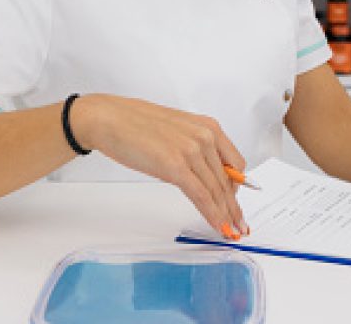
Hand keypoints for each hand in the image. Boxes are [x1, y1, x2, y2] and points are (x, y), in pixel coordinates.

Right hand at [71, 94, 247, 239]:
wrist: (110, 119)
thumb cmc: (135, 124)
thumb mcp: (177, 131)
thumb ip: (194, 149)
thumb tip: (203, 175)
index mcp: (208, 126)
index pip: (235, 163)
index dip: (237, 188)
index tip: (237, 203)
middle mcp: (205, 136)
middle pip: (228, 181)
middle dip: (234, 207)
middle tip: (240, 224)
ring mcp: (192, 151)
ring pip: (217, 191)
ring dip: (226, 215)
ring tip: (231, 230)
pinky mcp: (176, 166)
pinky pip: (201, 196)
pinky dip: (212, 214)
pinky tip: (217, 225)